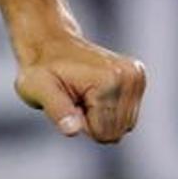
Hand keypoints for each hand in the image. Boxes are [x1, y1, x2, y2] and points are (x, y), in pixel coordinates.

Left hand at [16, 34, 146, 142]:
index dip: (81, 125)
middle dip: (92, 122)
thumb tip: (72, 131)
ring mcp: (137, 76)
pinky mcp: (138, 78)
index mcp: (110, 81)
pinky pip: (128, 114)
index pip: (104, 134)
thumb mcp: (39, 90)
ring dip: (101, 117)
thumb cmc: (41, 70)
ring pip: (124, 125)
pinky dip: (109, 110)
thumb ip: (58, 111)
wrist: (50, 45)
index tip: (68, 103)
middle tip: (75, 99)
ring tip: (83, 96)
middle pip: (117, 132)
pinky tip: (93, 93)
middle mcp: (130, 77)